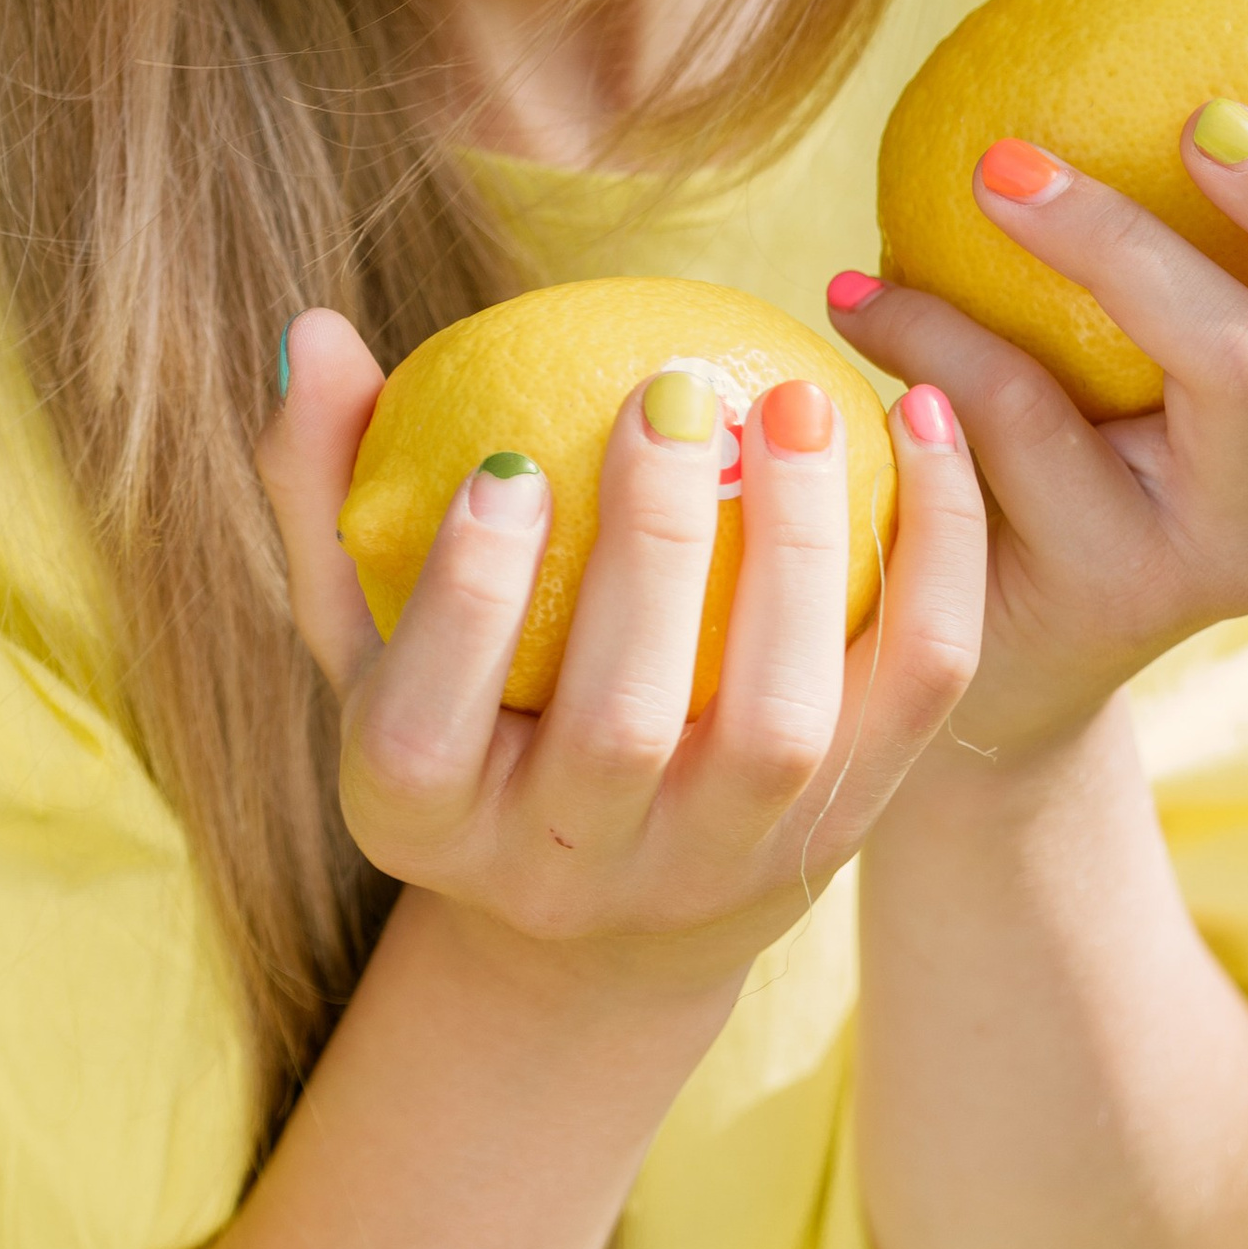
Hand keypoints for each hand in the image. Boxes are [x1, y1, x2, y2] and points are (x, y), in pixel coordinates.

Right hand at [260, 318, 984, 997]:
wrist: (604, 916)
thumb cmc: (462, 712)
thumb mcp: (363, 625)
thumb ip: (327, 485)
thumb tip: (310, 332)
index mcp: (419, 824)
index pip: (422, 732)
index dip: (463, 602)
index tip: (507, 459)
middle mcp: (568, 874)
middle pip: (618, 732)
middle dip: (649, 551)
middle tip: (673, 389)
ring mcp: (717, 868)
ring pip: (780, 730)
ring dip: (796, 554)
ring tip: (799, 402)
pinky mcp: (843, 836)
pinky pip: (916, 692)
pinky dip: (936, 558)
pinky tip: (922, 424)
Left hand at [829, 110, 1247, 759]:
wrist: (980, 660)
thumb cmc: (1080, 446)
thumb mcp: (1166, 353)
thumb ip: (1208, 237)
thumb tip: (1185, 7)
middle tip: (1203, 117)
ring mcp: (1236, 557)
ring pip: (1237, 363)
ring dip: (1109, 233)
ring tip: (994, 163)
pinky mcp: (1112, 589)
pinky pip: (1033, 417)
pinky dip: (937, 329)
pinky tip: (860, 292)